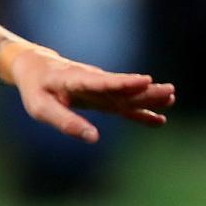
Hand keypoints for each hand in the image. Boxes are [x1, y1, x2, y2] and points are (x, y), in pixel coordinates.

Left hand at [9, 47, 175, 142]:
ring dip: (148, 96)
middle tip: (169, 91)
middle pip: (121, 87)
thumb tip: (94, 138)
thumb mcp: (40, 107)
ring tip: (171, 97)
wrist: (35, 67)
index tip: (144, 80)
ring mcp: (100, 89)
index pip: (101, 81)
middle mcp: (92, 81)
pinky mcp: (102, 97)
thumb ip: (65, 121)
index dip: (122, 81)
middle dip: (144, 91)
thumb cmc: (36, 88)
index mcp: (74, 79)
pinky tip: (159, 119)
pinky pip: (123, 105)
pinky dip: (140, 113)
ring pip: (127, 94)